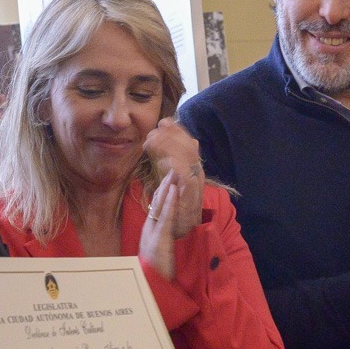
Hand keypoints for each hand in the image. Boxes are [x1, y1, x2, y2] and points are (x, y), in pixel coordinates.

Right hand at [139, 172, 180, 281]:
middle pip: (156, 203)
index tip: (168, 181)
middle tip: (172, 170)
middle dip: (164, 186)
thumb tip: (168, 236)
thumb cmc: (154, 274)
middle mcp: (148, 229)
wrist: (148, 287)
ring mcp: (153, 233)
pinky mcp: (159, 238)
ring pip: (160, 205)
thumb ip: (161, 243)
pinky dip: (169, 202)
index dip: (162, 194)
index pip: (155, 208)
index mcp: (149, 232)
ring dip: (168, 188)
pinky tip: (173, 189)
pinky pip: (165, 216)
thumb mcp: (158, 255)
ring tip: (173, 173)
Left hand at [143, 119, 202, 237]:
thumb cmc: (171, 202)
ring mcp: (195, 182)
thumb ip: (162, 160)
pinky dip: (177, 167)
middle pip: (189, 146)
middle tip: (158, 128)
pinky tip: (166, 160)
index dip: (177, 130)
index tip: (164, 121)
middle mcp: (196, 171)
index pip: (188, 142)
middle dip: (174, 134)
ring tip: (155, 141)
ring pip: (188, 157)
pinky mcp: (191, 194)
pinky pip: (186, 177)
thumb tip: (153, 140)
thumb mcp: (165, 176)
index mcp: (191, 166)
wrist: (180, 227)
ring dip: (171, 146)